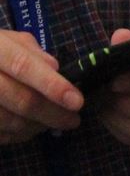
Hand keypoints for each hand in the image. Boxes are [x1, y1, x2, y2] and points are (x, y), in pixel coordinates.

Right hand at [0, 29, 82, 143]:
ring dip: (37, 126)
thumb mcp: (7, 40)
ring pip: (10, 121)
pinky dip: (17, 134)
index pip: (23, 66)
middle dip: (53, 113)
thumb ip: (31, 52)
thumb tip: (54, 68)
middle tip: (73, 120)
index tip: (76, 101)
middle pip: (21, 100)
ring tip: (52, 123)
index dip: (52, 85)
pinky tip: (29, 127)